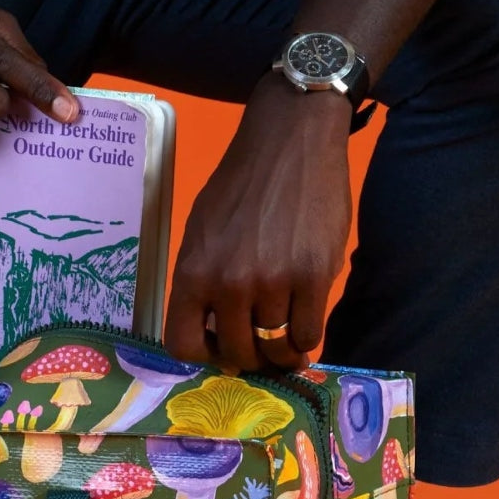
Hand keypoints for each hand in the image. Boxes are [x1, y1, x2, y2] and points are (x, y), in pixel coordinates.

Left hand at [164, 75, 353, 372]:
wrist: (290, 141)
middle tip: (261, 347)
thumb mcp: (201, 231)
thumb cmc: (241, 186)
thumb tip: (212, 330)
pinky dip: (306, 339)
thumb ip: (202, 281)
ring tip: (287, 339)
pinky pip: (308, 333)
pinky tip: (304, 323)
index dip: (205, 355)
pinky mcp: (315, 276)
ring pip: (275, 347)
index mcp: (193, 272)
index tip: (220, 348)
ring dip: (282, 350)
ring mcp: (273, 281)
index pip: (184, 346)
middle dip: (249, 357)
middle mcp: (229, 283)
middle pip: (236, 353)